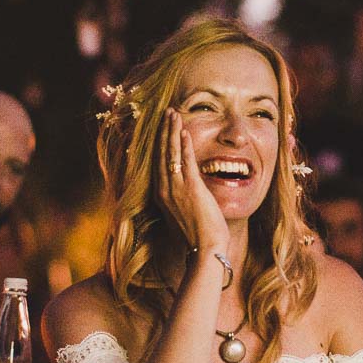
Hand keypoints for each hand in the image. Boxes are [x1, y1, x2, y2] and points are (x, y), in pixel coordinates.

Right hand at [158, 109, 227, 258]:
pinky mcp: (190, 188)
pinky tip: (184, 132)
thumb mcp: (185, 214)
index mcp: (162, 196)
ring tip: (173, 114)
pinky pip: (185, 161)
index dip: (159, 144)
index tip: (162, 129)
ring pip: (170, 153)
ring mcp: (176, 188)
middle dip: (163, 131)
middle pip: (160, 153)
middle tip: (166, 113)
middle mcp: (164, 190)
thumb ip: (184, 198)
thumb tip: (191, 190)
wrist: (205, 249)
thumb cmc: (198, 236)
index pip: (158, 163)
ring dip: (171, 131)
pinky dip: (183, 145)